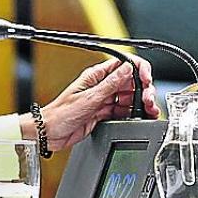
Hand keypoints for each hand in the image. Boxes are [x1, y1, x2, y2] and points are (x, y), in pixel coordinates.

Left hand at [35, 57, 158, 151]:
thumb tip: (128, 68)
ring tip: (148, 111)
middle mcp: (100, 86)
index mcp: (96, 76)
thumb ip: (111, 83)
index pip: (123, 64)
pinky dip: (131, 115)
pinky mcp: (102, 113)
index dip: (139, 69)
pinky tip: (138, 118)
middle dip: (143, 90)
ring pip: (127, 98)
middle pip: (129, 82)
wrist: (49, 133)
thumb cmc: (60, 113)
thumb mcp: (89, 98)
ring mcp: (102, 100)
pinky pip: (121, 111)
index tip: (147, 79)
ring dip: (139, 104)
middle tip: (148, 100)